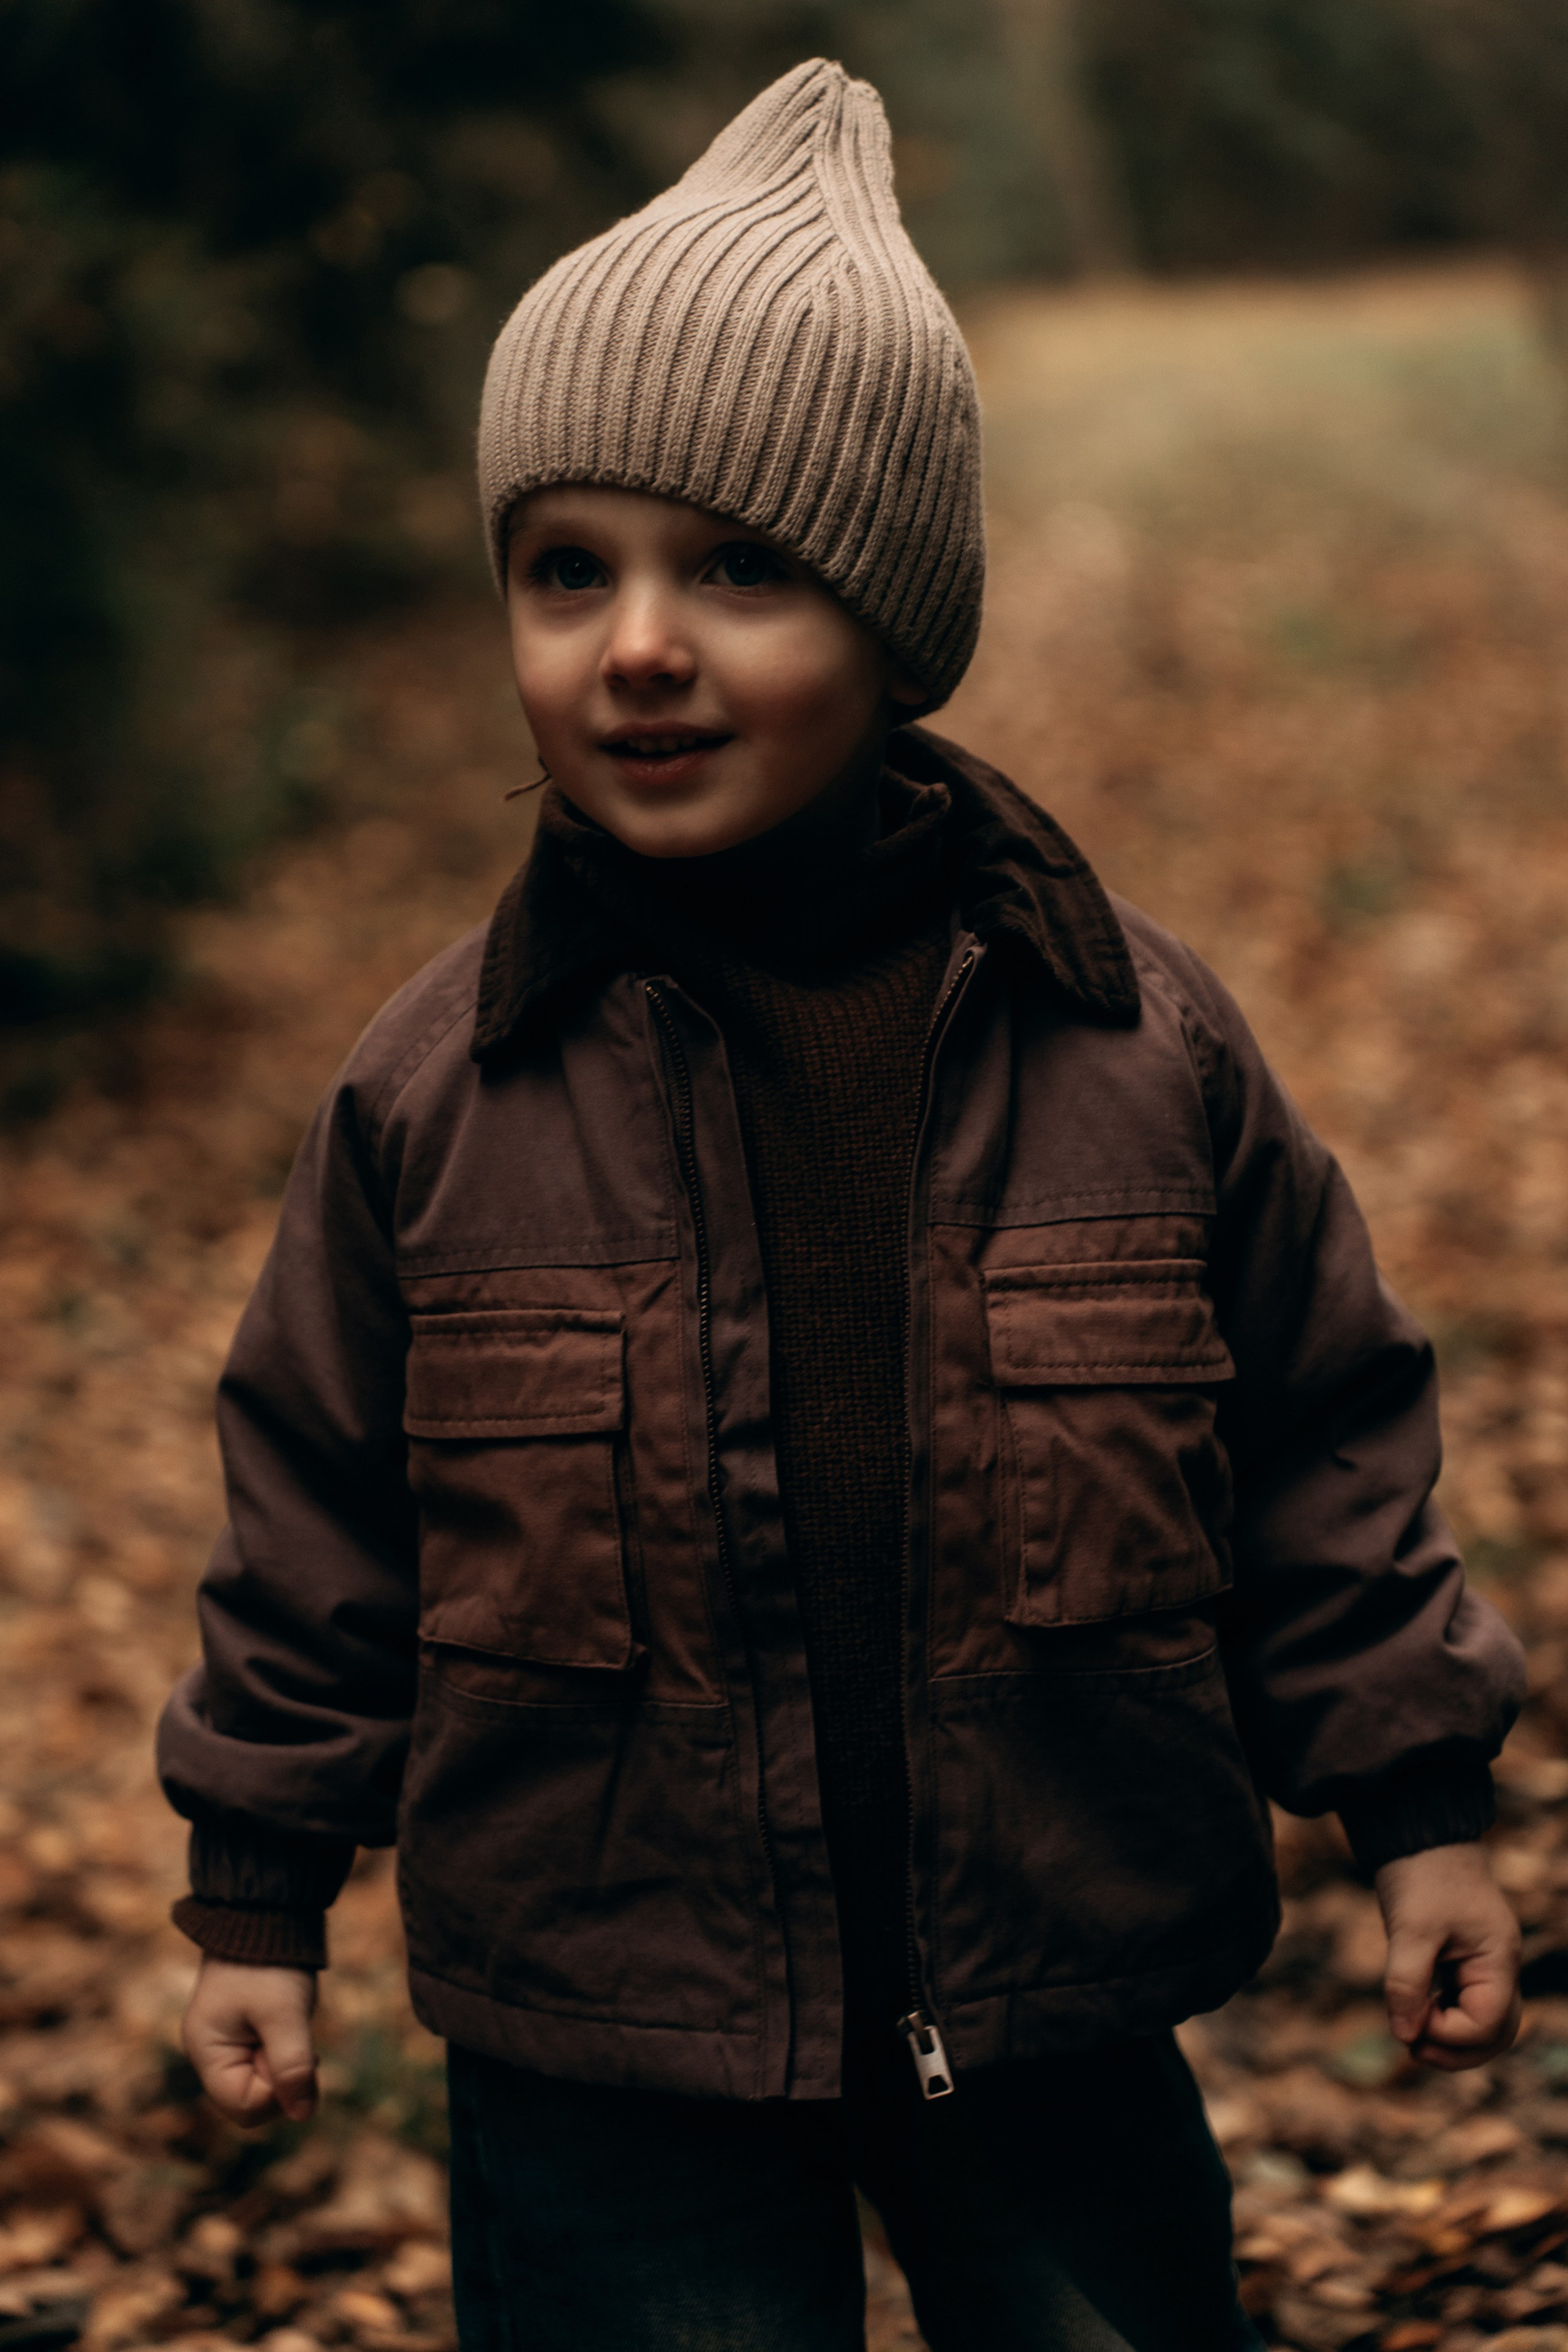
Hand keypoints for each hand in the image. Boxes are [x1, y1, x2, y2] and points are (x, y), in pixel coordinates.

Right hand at [182, 1956, 319, 2126]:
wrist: (264, 1917)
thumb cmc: (269, 1964)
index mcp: (206, 2052)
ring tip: (291, 2025)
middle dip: (281, 2079)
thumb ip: (292, 2066)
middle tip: (295, 2038)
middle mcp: (210, 2055)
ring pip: (263, 2083)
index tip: (294, 2053)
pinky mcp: (244, 2035)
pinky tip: (290, 2024)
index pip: (243, 2107)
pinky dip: (285, 2051)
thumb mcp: (284, 2014)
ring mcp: (226, 2045)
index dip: (277, 2092)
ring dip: (286, 2063)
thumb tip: (303, 2115)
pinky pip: (267, 2063)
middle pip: (251, 2101)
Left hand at [1375, 1840, 1520, 2070]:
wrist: (1421, 1834)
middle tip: (1413, 2050)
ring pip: (1484, 2023)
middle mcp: (1499, 1967)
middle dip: (1458, 2051)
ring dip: (1452, 2039)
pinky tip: (1417, 2014)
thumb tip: (1405, 2036)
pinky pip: (1467, 2003)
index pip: (1488, 2023)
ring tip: (1412, 2038)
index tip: (1412, 2022)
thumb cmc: (1421, 1875)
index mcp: (1498, 1960)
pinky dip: (1446, 2017)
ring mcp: (1485, 1964)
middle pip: (1496, 2033)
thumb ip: (1407, 1985)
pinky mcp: (1466, 1960)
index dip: (1450, 2034)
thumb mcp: (1410, 1930)